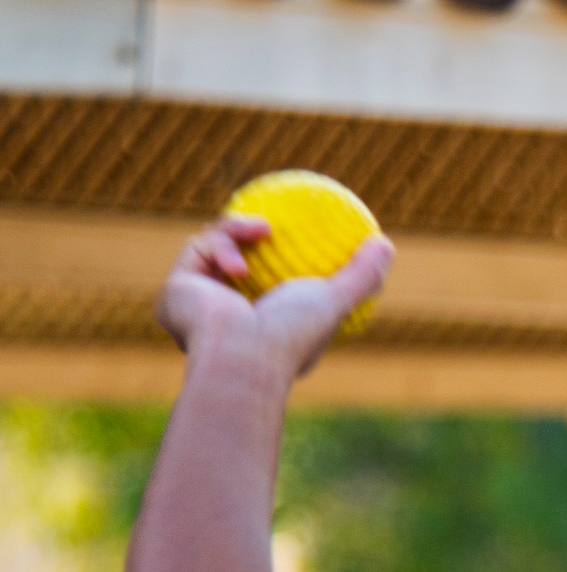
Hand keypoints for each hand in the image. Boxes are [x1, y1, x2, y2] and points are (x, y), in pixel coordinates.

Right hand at [156, 215, 393, 381]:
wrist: (240, 355)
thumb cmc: (290, 335)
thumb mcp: (335, 301)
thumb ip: (361, 275)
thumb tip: (387, 243)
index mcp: (262, 331)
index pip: (273, 291)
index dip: (286, 262)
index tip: (304, 237)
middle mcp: (226, 321)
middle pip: (235, 266)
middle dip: (248, 237)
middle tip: (274, 216)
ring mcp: (198, 309)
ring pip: (215, 248)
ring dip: (237, 232)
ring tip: (263, 229)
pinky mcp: (175, 294)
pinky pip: (199, 249)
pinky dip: (221, 244)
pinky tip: (240, 255)